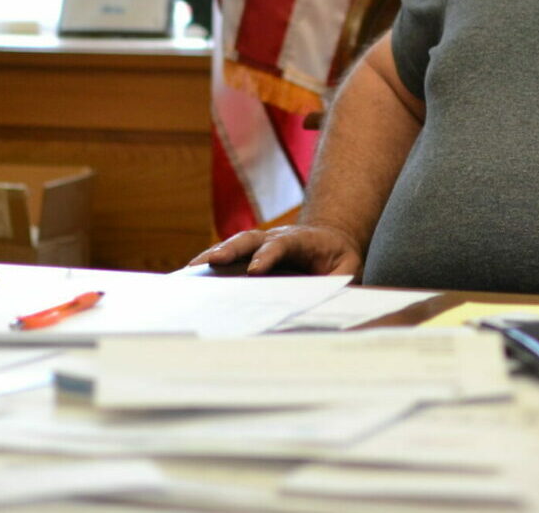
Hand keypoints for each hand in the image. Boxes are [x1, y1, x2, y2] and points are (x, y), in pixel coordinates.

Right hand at [188, 223, 363, 276]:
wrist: (331, 239)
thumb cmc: (338, 258)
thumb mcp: (349, 268)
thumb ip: (341, 282)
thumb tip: (332, 302)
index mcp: (301, 240)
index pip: (281, 244)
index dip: (267, 256)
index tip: (254, 271)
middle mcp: (276, 236)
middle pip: (250, 239)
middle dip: (230, 249)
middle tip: (211, 262)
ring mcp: (261, 242)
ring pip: (234, 244)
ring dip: (213, 254)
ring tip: (190, 270)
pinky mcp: (251, 252)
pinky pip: (229, 255)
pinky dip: (211, 263)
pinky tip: (192, 276)